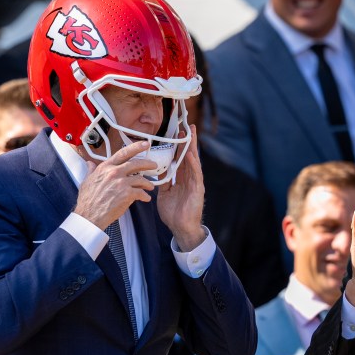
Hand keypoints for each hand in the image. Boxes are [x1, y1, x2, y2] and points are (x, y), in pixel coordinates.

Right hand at [74, 140, 156, 229]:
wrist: (89, 215)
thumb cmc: (87, 200)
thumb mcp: (86, 181)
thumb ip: (91, 171)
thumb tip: (89, 163)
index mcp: (105, 167)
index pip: (123, 153)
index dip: (136, 147)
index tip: (146, 144)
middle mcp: (114, 172)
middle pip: (136, 163)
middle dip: (148, 164)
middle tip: (154, 165)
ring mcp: (121, 183)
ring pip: (141, 179)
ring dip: (148, 183)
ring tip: (150, 187)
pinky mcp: (127, 194)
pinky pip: (141, 192)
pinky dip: (145, 196)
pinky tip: (146, 198)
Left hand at [157, 125, 205, 250]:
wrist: (181, 228)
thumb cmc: (174, 213)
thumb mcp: (164, 194)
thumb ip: (163, 181)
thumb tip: (157, 170)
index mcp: (181, 179)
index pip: (180, 159)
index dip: (179, 146)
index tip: (177, 134)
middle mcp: (189, 178)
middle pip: (188, 156)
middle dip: (188, 142)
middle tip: (187, 126)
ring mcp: (195, 183)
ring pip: (193, 161)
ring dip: (192, 147)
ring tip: (190, 134)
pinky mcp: (198, 190)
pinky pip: (195, 174)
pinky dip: (193, 164)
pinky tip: (190, 154)